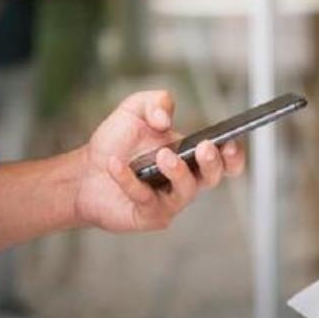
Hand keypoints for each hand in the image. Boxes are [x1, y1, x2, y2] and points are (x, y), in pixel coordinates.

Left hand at [72, 90, 245, 231]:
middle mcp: (185, 181)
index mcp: (191, 156)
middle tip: (204, 147)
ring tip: (162, 156)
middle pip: (213, 178)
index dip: (234, 155)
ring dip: (177, 172)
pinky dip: (129, 180)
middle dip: (213, 163)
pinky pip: (145, 198)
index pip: (225, 161)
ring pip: (185, 192)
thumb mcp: (136, 110)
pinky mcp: (149, 215)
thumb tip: (165, 118)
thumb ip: (155, 102)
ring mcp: (169, 201)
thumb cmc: (116, 143)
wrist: (85, 172)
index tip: (230, 142)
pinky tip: (114, 164)